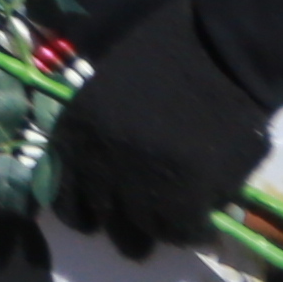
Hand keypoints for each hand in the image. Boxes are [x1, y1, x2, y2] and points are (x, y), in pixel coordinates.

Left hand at [36, 11, 273, 257]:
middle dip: (120, 228)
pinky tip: (204, 223)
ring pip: (141, 232)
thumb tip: (103, 179)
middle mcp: (97, 164)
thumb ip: (100, 136)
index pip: (61, 196)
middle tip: (139, 230)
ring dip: (158, 230)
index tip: (98, 214)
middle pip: (99, 221)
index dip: (81, 209)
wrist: (221, 49)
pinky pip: (182, 231)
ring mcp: (138, 185)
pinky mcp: (181, 198)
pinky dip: (193, 231)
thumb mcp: (109, 90)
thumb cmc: (168, 56)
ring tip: (176, 223)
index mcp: (76, 134)